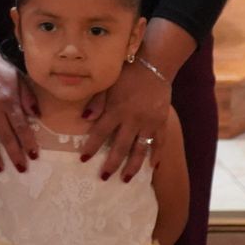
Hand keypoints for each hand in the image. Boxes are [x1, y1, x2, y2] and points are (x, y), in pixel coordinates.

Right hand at [0, 45, 37, 171]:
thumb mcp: (18, 77)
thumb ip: (27, 97)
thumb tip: (37, 115)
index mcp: (9, 100)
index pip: (20, 126)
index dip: (28, 142)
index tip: (33, 155)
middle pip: (6, 136)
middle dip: (14, 154)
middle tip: (21, 168)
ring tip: (0, 169)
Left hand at [80, 60, 171, 181]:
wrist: (155, 65)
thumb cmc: (127, 73)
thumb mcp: (108, 83)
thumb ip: (97, 101)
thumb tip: (84, 119)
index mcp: (116, 109)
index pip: (100, 133)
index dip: (91, 147)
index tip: (83, 160)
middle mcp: (132, 120)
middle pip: (120, 147)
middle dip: (111, 164)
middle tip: (103, 177)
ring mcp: (149, 123)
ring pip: (140, 149)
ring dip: (133, 166)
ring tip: (125, 179)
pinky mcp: (161, 123)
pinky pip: (159, 143)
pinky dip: (156, 155)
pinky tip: (153, 168)